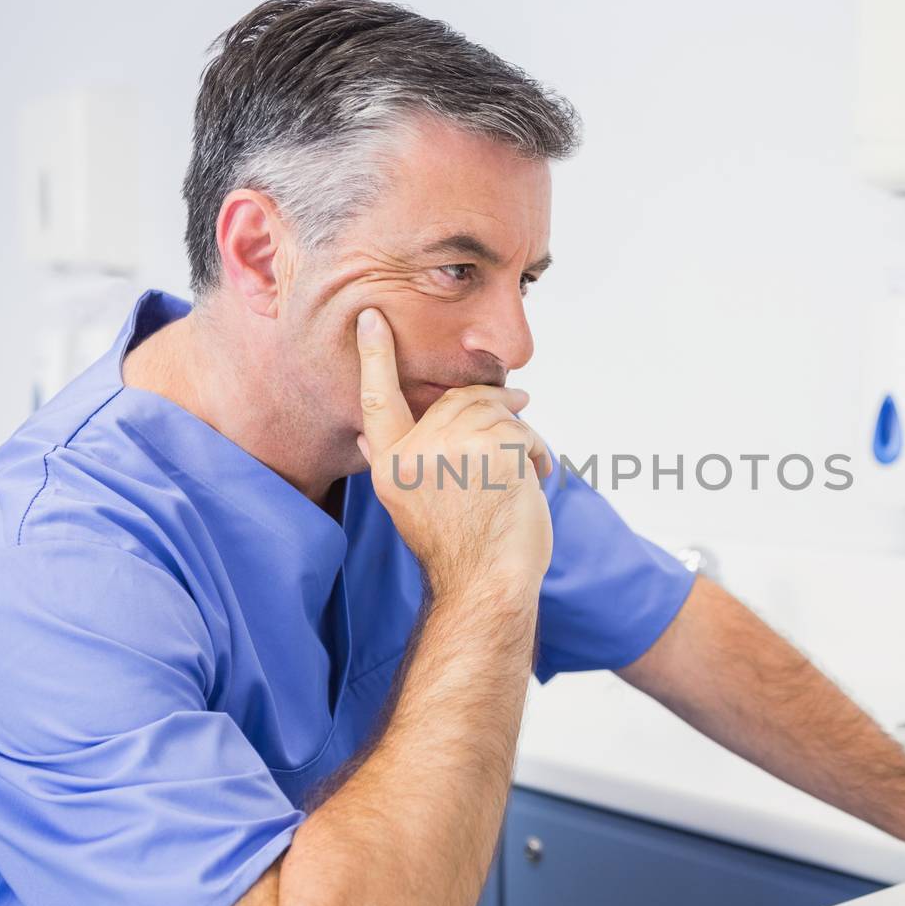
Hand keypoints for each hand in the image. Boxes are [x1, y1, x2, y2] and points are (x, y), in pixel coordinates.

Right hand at [355, 307, 553, 599]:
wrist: (488, 586)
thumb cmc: (460, 550)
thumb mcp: (411, 506)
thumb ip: (398, 464)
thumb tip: (366, 434)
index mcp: (389, 466)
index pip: (376, 401)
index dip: (374, 357)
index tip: (371, 319)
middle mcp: (414, 453)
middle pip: (456, 401)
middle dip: (492, 403)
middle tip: (522, 402)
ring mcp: (454, 448)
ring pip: (493, 410)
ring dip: (519, 429)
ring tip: (530, 462)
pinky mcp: (495, 448)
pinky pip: (523, 430)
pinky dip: (538, 451)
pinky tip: (537, 477)